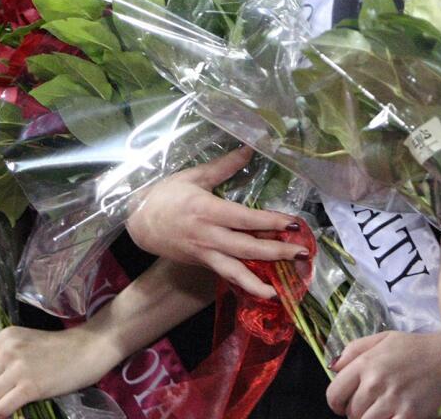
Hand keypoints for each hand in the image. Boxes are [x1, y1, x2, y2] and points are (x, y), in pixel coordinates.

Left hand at [0, 326, 120, 418]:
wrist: (89, 348)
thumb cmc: (61, 346)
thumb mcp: (28, 339)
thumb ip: (8, 351)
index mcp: (6, 336)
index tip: (6, 375)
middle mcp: (9, 350)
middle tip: (17, 385)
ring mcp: (18, 369)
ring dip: (3, 399)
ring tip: (20, 395)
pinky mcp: (29, 387)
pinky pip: (2, 408)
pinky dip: (6, 412)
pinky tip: (16, 408)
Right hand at [126, 148, 303, 297]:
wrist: (138, 223)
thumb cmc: (165, 196)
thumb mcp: (193, 176)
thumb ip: (224, 166)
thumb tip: (249, 148)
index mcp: (207, 210)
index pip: (244, 218)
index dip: (269, 222)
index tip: (292, 224)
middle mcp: (208, 235)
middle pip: (246, 247)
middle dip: (275, 252)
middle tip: (302, 254)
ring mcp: (205, 253)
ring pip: (234, 270)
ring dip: (258, 281)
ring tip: (280, 291)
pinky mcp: (202, 263)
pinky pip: (226, 275)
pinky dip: (243, 284)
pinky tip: (261, 291)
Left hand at [327, 331, 440, 418]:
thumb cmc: (414, 348)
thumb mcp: (383, 338)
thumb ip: (354, 350)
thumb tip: (333, 367)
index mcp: (366, 363)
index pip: (335, 393)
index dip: (336, 402)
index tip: (343, 404)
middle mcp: (376, 383)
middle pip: (351, 411)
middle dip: (357, 411)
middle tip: (370, 405)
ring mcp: (393, 400)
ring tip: (381, 412)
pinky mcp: (409, 415)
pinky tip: (393, 415)